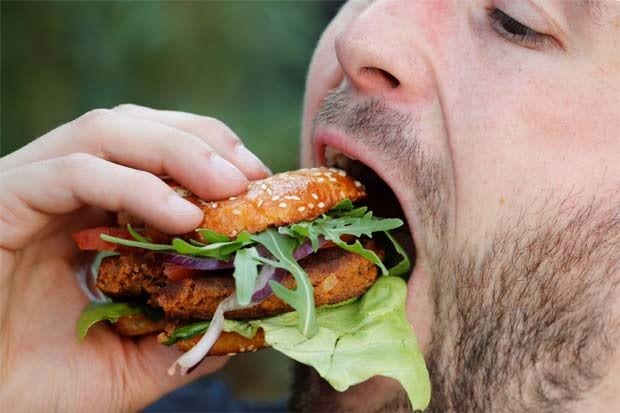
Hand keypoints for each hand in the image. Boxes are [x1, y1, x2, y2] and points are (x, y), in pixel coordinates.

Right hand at [0, 104, 270, 410]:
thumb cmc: (38, 390)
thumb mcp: (132, 365)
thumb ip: (182, 337)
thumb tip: (244, 324)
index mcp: (90, 217)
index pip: (154, 153)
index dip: (211, 155)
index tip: (259, 183)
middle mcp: (60, 194)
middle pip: (135, 126)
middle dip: (201, 141)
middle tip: (250, 178)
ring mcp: (28, 192)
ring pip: (104, 132)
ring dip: (176, 151)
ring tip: (228, 187)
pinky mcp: (0, 203)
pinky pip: (69, 173)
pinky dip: (131, 186)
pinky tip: (181, 217)